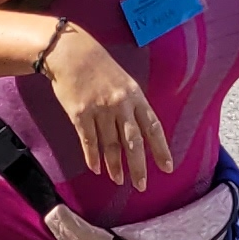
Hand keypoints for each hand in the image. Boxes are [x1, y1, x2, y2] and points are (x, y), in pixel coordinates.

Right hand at [42, 25, 174, 187]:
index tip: (167, 168)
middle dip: (138, 166)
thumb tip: (140, 132)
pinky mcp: (79, 113)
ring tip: (118, 180)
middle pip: (133, 142)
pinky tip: (96, 168)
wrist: (71, 53)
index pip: (153, 127)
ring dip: (114, 165)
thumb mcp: (124, 82)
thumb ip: (133, 105)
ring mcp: (100, 109)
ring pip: (110, 145)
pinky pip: (88, 140)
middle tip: (141, 185)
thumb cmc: (99, 67)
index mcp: (135, 96)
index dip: (161, 149)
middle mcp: (120, 105)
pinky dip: (92, 157)